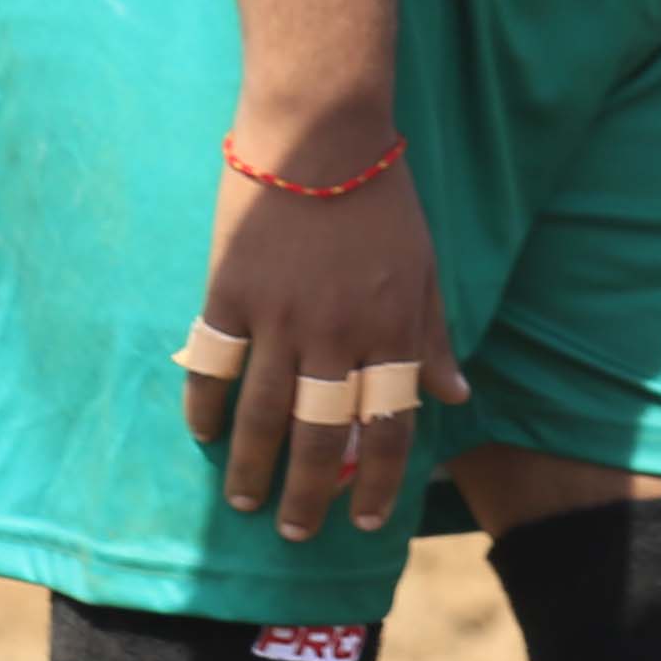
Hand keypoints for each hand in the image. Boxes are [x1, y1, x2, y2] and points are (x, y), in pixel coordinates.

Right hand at [184, 135, 471, 541]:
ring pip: (263, 413)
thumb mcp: (424, 266)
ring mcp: (279, 315)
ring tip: (245, 501)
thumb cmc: (381, 195)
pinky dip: (205, 404)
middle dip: (309, 494)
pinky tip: (204, 433)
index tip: (369, 520)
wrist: (320, 128)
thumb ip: (433, 337)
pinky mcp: (230, 291)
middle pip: (320, 436)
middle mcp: (335, 333)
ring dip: (253, 466)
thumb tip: (456, 398)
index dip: (381, 482)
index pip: (389, 426)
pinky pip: (213, 364)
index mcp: (389, 328)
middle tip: (295, 531)